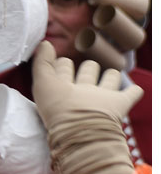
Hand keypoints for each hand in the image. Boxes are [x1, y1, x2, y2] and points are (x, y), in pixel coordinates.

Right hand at [31, 40, 141, 173]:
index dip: (61, 65)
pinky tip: (133, 92)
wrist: (79, 131)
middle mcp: (85, 86)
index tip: (60, 67)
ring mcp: (104, 95)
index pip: (63, 65)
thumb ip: (40, 64)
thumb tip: (43, 42)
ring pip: (110, 77)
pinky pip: (133, 94)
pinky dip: (134, 92)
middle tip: (84, 75)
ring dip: (110, 78)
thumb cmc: (56, 113)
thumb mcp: (41, 87)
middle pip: (87, 69)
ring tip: (109, 81)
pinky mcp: (120, 105)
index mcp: (64, 83)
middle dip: (86, 70)